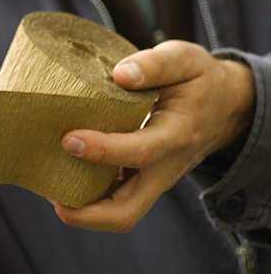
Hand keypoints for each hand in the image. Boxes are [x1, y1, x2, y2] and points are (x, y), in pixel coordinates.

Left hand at [55, 40, 254, 232]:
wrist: (225, 106)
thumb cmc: (197, 79)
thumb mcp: (184, 59)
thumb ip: (155, 64)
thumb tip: (120, 74)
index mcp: (177, 134)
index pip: (140, 151)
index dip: (104, 150)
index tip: (69, 139)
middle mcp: (165, 167)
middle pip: (128, 210)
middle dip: (88, 212)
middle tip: (51, 194)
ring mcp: (154, 180)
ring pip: (120, 214)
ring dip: (84, 211)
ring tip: (49, 189)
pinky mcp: (142, 181)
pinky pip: (115, 201)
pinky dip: (88, 199)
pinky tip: (61, 180)